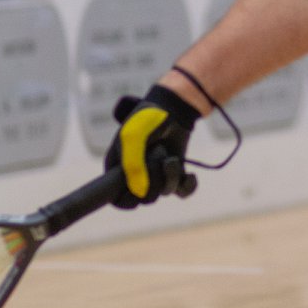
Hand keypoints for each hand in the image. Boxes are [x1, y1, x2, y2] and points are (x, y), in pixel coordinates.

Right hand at [103, 91, 197, 207]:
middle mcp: (136, 175)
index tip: (136, 189)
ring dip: (170, 176)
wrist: (173, 106)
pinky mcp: (175, 173)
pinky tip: (189, 175)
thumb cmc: (147, 119)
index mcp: (118, 169)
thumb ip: (132, 165)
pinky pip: (182, 191)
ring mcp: (156, 175)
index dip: (126, 199)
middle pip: (144, 198)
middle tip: (156, 161)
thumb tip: (139, 193)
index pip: (117, 200)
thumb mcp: (133, 137)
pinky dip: (188, 185)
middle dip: (154, 182)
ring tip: (171, 158)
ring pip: (164, 192)